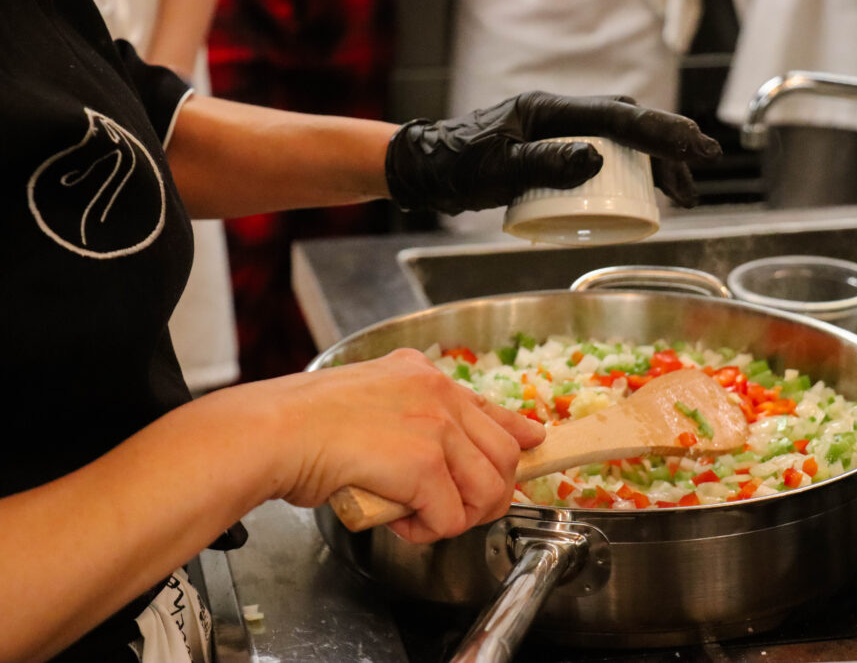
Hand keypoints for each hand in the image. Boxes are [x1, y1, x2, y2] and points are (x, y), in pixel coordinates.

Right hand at [269, 349, 544, 542]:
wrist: (273, 431)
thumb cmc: (304, 422)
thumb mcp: (369, 400)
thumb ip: (411, 416)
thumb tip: (437, 453)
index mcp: (423, 377)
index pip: (491, 409)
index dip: (516, 434)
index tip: (531, 443)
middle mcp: (437, 395)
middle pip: (504, 456)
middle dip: (486, 494)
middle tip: (453, 511)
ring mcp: (435, 427)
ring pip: (488, 491)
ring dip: (458, 517)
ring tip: (420, 518)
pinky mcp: (424, 464)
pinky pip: (451, 517)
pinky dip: (427, 531)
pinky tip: (400, 521)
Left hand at [385, 91, 721, 214]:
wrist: (424, 171)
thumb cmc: (454, 167)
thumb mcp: (498, 170)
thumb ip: (544, 162)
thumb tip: (597, 158)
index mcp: (548, 109)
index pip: (616, 115)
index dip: (660, 131)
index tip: (695, 146)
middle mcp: (557, 115)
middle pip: (627, 124)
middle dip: (668, 145)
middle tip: (700, 170)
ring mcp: (556, 133)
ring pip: (619, 140)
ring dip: (653, 163)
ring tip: (680, 192)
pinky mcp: (552, 152)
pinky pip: (602, 156)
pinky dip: (628, 172)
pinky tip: (642, 193)